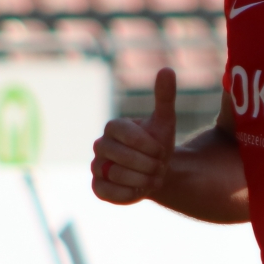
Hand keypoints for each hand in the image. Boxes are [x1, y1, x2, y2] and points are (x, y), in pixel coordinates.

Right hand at [91, 68, 176, 204]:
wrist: (157, 172)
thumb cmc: (158, 144)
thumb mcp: (165, 121)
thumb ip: (164, 97)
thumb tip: (167, 69)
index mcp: (114, 127)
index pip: (122, 131)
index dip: (145, 144)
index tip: (161, 150)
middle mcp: (100, 145)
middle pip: (119, 155)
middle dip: (147, 164)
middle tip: (160, 166)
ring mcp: (96, 167)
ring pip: (116, 175)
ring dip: (142, 179)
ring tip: (153, 178)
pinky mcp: (97, 187)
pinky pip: (108, 193)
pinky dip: (129, 193)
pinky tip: (141, 189)